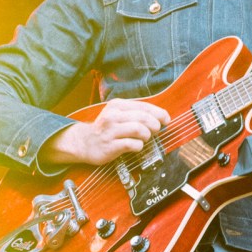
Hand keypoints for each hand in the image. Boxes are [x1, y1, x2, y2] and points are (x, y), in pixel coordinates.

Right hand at [41, 98, 170, 166]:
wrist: (85, 142)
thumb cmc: (107, 128)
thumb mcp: (118, 114)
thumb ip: (136, 113)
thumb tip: (160, 117)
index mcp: (117, 105)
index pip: (144, 106)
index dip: (159, 113)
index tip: (166, 120)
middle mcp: (113, 116)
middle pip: (143, 117)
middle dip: (155, 125)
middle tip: (156, 131)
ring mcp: (111, 131)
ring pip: (139, 129)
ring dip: (147, 135)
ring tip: (145, 138)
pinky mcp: (110, 145)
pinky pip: (132, 144)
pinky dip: (139, 146)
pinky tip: (137, 146)